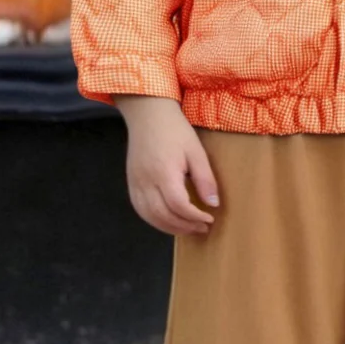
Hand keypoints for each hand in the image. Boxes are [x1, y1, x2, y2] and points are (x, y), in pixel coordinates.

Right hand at [115, 96, 219, 235]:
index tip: (209, 219)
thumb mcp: (196, 151)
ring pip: (149, 216)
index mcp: (164, 172)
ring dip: (169, 228)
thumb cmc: (174, 130)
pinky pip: (140, 209)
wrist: (148, 115)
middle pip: (162, 215)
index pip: (178, 205)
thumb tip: (213, 204)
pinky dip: (154, 220)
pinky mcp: (131, 183)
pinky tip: (168, 221)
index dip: (194, 217)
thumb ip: (204, 179)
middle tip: (201, 228)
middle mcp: (146, 181)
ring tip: (187, 228)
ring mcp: (135, 183)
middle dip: (184, 226)